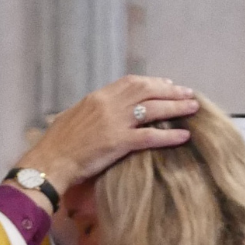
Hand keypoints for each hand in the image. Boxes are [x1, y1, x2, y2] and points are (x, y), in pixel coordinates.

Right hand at [13, 76, 197, 193]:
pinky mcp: (119, 142)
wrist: (50, 161)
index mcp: (97, 97)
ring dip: (176, 107)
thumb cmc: (56, 144)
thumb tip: (101, 112)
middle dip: (171, 91)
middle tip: (189, 93)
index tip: (167, 84)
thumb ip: (91, 112)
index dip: (153, 82)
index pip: (131, 82)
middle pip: (147, 91)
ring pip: (153, 109)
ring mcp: (115, 122)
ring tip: (194, 108)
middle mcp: (109, 105)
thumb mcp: (73, 118)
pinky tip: (184, 136)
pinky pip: (150, 136)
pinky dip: (169, 135)